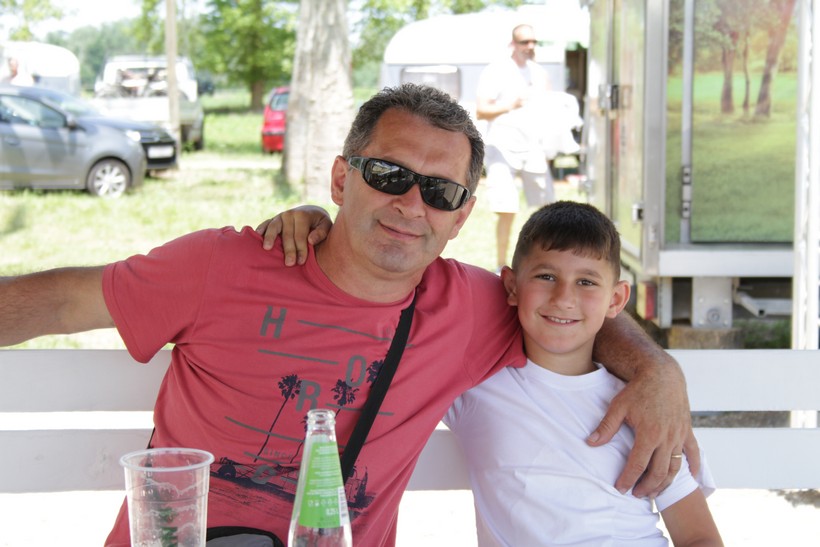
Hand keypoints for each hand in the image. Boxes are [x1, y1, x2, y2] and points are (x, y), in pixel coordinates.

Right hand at [255, 205, 331, 265]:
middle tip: (289, 264)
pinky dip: (260, 229)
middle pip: (287, 234)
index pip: (300, 235)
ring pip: (273, 227)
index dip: (301, 249)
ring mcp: (280, 216)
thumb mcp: (326, 225)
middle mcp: (290, 214)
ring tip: (267, 248)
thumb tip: (311, 240)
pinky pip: (265, 224)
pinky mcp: (273, 219)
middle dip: (289, 249)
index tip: (301, 261)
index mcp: (303, 215)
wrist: (311, 212)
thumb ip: (321, 232)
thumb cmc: (320, 223)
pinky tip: (256, 236)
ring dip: (270, 238)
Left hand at [586, 357, 695, 497]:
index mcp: (649, 433)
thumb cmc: (637, 390)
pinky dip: (693, 467)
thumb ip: (606, 427)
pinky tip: (692, 479)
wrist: (662, 374)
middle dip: (647, 487)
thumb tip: (590, 443)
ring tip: (655, 492)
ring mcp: (679, 435)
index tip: (620, 489)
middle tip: (636, 495)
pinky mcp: (687, 431)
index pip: (637, 464)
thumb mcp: (618, 406)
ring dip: (666, 483)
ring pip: (675, 467)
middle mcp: (667, 438)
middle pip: (659, 472)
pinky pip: (693, 453)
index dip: (628, 479)